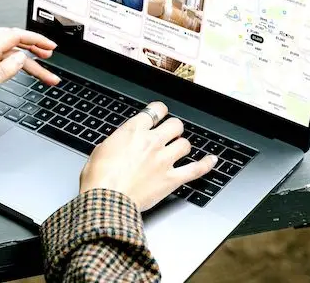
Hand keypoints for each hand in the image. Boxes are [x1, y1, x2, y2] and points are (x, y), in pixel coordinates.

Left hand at [0, 28, 59, 126]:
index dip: (36, 40)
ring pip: (6, 52)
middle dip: (34, 52)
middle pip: (13, 44)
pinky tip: (18, 69)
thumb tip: (21, 58)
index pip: (15, 36)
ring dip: (24, 60)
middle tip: (50, 60)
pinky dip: (11, 62)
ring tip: (40, 72)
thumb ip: (5, 71)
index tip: (50, 47)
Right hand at [79, 102, 217, 210]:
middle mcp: (151, 141)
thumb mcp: (101, 149)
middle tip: (169, 134)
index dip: (160, 111)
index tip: (160, 114)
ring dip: (182, 146)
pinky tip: (211, 160)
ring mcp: (164, 160)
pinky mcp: (171, 179)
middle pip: (175, 125)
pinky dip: (206, 164)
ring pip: (185, 144)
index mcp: (133, 131)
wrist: (106, 199)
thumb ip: (117, 142)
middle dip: (173, 128)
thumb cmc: (98, 177)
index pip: (155, 110)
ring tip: (178, 149)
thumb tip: (122, 143)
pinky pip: (196, 169)